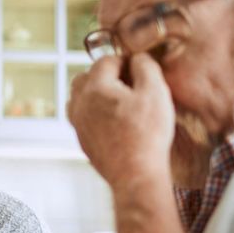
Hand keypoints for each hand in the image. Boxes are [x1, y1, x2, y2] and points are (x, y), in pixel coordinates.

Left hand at [67, 54, 175, 188]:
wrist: (136, 174)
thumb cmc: (147, 132)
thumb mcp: (155, 92)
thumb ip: (145, 67)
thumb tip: (137, 58)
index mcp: (95, 88)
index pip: (105, 61)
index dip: (125, 60)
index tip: (140, 68)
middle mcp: (79, 104)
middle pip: (85, 77)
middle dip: (106, 74)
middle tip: (129, 82)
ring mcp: (78, 124)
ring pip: (79, 98)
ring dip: (95, 93)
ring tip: (119, 99)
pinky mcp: (82, 141)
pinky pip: (82, 117)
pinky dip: (93, 112)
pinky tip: (113, 119)